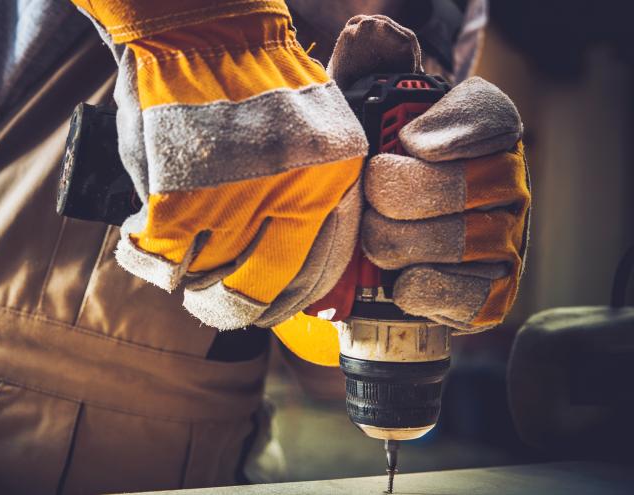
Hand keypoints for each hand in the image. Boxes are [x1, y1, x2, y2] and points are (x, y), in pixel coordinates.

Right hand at [73, 0, 367, 328]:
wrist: (202, 28)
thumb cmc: (253, 81)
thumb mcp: (310, 137)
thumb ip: (309, 199)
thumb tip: (284, 260)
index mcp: (329, 183)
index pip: (316, 274)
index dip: (285, 301)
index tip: (265, 309)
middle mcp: (288, 198)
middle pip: (262, 289)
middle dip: (234, 308)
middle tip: (214, 304)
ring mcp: (232, 201)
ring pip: (210, 280)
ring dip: (191, 286)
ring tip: (180, 276)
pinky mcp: (178, 198)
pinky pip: (162, 256)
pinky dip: (148, 261)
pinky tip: (144, 245)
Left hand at [273, 14, 529, 366]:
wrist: (359, 249)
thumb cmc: (363, 172)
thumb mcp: (355, 118)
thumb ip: (364, 70)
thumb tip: (371, 33)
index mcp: (479, 133)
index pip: (492, 118)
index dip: (455, 129)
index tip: (409, 142)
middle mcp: (505, 183)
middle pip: (466, 184)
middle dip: (398, 195)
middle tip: (369, 197)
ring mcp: (505, 238)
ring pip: (463, 239)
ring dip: (400, 241)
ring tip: (372, 237)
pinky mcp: (491, 291)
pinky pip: (467, 292)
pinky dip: (424, 287)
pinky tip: (400, 279)